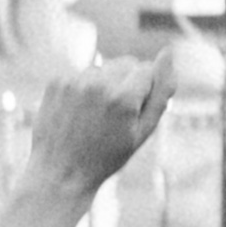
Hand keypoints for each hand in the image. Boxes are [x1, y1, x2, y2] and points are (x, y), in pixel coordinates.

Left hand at [28, 57, 163, 196]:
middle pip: (126, 63)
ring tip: (95, 116)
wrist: (61, 173)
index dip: (144, 91)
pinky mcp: (57, 81)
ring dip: (105, 84)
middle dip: (127, 82)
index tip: (132, 114)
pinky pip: (82, 73)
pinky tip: (78, 112)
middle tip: (115, 116)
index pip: (147, 69)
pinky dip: (84, 88)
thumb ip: (161, 92)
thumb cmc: (107, 157)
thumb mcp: (142, 132)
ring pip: (104, 68)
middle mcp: (98, 84)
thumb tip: (169, 53)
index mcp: (123, 98)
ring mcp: (74, 81)